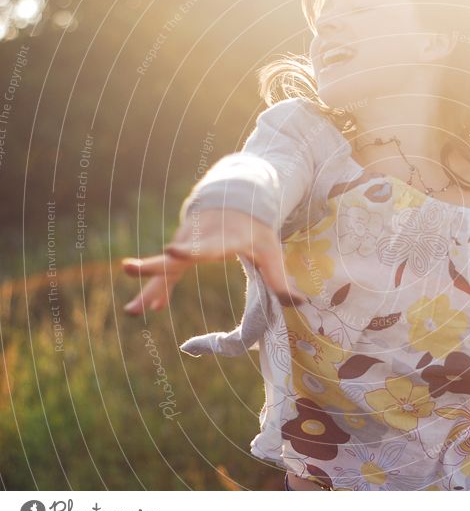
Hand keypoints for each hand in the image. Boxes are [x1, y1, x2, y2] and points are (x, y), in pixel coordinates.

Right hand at [122, 208, 306, 314]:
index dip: (191, 249)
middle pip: (175, 255)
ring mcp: (186, 243)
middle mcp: (199, 238)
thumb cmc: (256, 226)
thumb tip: (299, 303)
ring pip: (165, 268)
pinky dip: (157, 289)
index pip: (207, 244)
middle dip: (154, 266)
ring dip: (149, 287)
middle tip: (129, 270)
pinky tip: (147, 307)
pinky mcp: (180, 251)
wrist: (236, 199)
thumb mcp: (272, 249)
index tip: (172, 251)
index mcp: (224, 236)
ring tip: (132, 311)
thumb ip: (280, 278)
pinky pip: (167, 273)